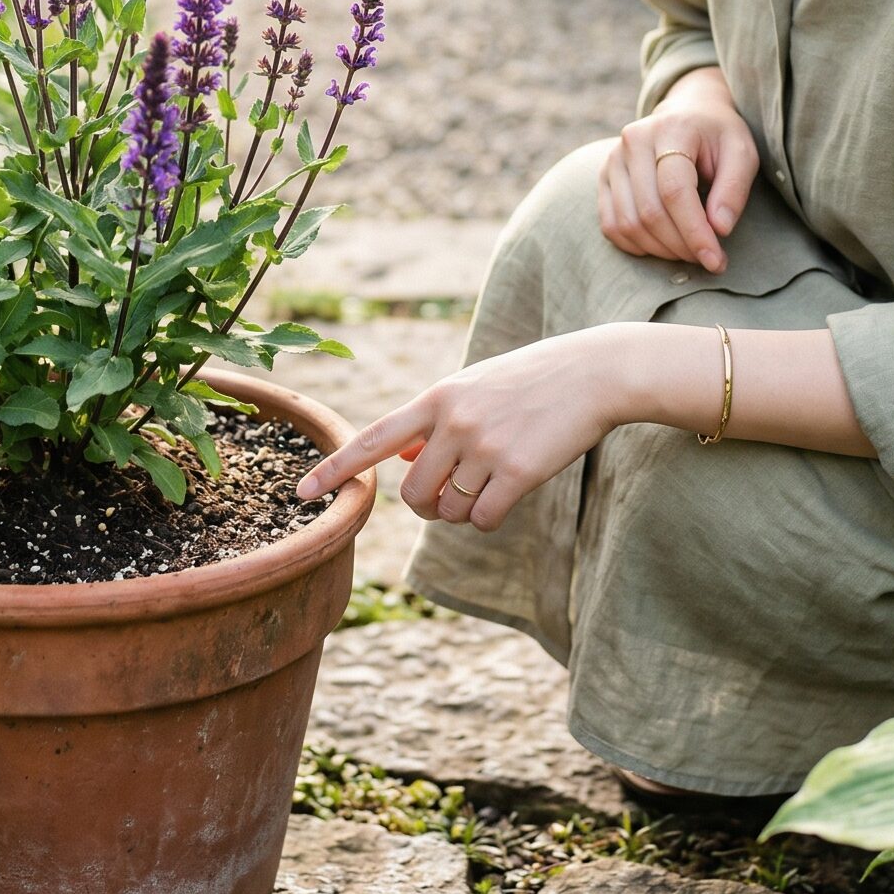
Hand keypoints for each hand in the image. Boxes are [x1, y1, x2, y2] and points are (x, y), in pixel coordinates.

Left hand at [294, 326, 622, 531]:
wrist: (592, 373)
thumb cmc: (530, 382)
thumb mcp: (474, 389)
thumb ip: (435, 423)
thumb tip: (403, 459)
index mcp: (437, 398)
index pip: (373, 439)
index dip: (335, 468)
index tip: (301, 493)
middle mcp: (453, 421)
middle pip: (414, 494)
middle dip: (430, 507)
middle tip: (455, 494)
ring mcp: (484, 446)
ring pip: (450, 511)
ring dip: (466, 511)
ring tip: (493, 480)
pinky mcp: (517, 470)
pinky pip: (483, 520)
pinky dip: (491, 518)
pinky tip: (510, 492)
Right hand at [600, 67, 757, 272]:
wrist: (686, 113)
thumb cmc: (718, 136)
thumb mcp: (741, 153)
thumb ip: (734, 189)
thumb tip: (719, 230)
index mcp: (670, 130)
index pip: (674, 190)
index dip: (694, 231)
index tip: (715, 261)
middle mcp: (633, 142)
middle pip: (649, 211)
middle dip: (681, 246)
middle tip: (708, 259)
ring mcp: (613, 160)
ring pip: (628, 223)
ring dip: (661, 250)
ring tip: (689, 251)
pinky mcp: (604, 179)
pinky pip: (611, 226)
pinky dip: (637, 246)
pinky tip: (663, 245)